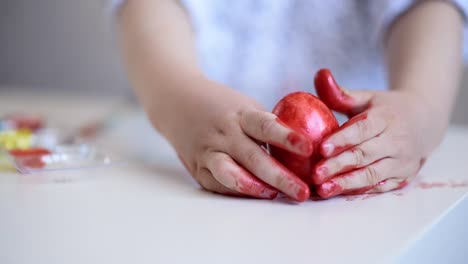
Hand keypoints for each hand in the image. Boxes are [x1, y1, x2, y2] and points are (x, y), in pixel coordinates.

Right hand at [166, 78, 312, 200]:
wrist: (176, 100)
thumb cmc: (221, 104)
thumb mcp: (244, 105)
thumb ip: (266, 126)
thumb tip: (300, 152)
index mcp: (239, 114)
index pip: (265, 126)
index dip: (287, 138)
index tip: (309, 148)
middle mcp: (223, 133)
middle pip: (252, 158)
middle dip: (279, 177)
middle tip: (302, 193)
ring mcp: (207, 151)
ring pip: (228, 173)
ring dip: (253, 188)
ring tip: (273, 196)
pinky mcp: (197, 166)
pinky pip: (216, 184)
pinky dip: (235, 192)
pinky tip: (254, 196)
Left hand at [312, 72, 432, 197]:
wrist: (424, 121)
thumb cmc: (387, 108)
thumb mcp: (368, 97)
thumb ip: (342, 92)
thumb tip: (319, 74)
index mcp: (386, 118)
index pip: (362, 129)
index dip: (342, 140)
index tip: (321, 148)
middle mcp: (396, 140)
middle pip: (365, 155)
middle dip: (339, 165)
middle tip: (316, 174)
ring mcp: (402, 161)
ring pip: (372, 174)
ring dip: (347, 183)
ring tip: (323, 190)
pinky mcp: (403, 176)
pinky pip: (381, 186)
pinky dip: (360, 191)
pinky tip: (339, 194)